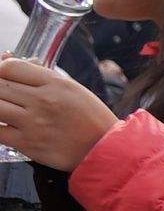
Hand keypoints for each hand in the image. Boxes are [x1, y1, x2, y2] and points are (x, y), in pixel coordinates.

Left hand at [0, 59, 115, 168]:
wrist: (105, 149)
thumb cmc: (90, 117)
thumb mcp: (71, 88)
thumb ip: (39, 75)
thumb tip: (5, 61)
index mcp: (55, 83)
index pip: (9, 67)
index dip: (0, 70)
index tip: (4, 77)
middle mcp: (42, 100)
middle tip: (5, 95)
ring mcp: (33, 123)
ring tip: (5, 109)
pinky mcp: (27, 144)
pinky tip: (5, 126)